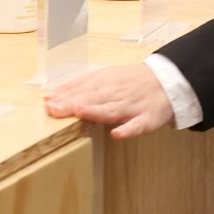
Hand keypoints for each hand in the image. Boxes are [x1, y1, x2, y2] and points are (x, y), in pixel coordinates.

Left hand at [43, 63, 174, 138]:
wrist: (166, 82)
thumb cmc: (129, 82)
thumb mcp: (104, 79)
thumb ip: (79, 87)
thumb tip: (50, 96)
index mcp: (106, 82)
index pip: (82, 88)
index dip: (64, 94)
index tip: (47, 101)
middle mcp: (117, 93)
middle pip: (93, 98)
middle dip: (72, 103)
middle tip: (53, 108)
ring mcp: (132, 106)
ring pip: (112, 109)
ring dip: (95, 111)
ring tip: (78, 111)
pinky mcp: (148, 119)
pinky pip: (138, 126)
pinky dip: (128, 130)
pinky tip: (117, 134)